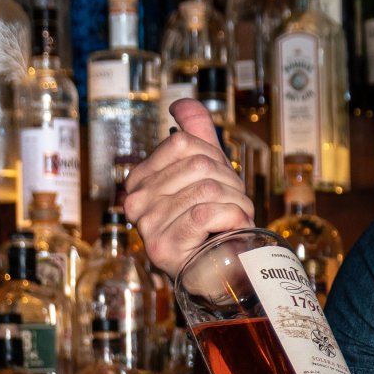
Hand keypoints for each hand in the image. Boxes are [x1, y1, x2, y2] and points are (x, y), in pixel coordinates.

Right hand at [121, 99, 256, 278]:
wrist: (223, 270)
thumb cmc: (214, 221)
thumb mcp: (207, 170)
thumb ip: (195, 133)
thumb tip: (180, 103)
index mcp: (141, 180)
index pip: (183, 144)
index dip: (216, 160)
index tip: (221, 185)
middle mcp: (136, 202)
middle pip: (199, 166)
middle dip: (231, 185)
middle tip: (233, 206)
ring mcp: (147, 225)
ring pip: (207, 190)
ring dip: (237, 204)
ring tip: (235, 220)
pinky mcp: (164, 246)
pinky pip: (206, 213)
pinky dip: (233, 217)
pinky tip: (234, 228)